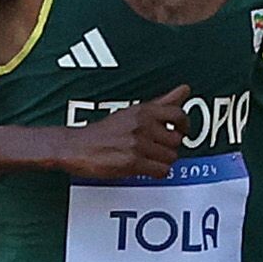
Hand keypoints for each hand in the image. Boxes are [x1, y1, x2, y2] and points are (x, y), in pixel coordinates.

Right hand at [62, 86, 188, 181]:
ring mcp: (138, 144)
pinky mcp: (133, 162)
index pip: (178, 114)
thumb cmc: (105, 131)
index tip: (181, 131)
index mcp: (143, 111)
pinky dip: (156, 172)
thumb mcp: (133, 111)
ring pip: (170, 157)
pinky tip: (146, 168)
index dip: (184, 125)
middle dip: (169, 147)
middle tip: (156, 148)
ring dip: (162, 161)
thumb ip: (162, 103)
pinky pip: (161, 171)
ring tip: (149, 158)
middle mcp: (142, 125)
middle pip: (176, 140)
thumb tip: (184, 90)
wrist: (78, 147)